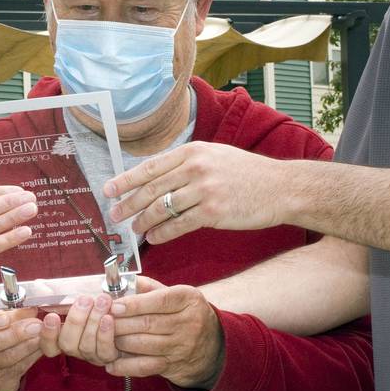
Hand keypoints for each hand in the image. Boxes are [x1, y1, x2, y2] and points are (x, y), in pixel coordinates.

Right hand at [0, 307, 43, 390]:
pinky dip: (32, 355)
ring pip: (5, 359)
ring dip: (26, 345)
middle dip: (14, 334)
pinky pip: (18, 368)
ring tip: (42, 333)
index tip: (5, 318)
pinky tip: (42, 344)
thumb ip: (6, 311)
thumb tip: (29, 308)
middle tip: (34, 324)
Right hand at [38, 293, 118, 365]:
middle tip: (85, 300)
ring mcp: (90, 355)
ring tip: (102, 301)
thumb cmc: (95, 302)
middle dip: (75, 320)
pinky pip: (104, 351)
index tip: (51, 316)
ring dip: (93, 321)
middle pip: (66, 344)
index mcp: (62, 336)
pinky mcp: (109, 357)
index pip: (48, 344)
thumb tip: (38, 286)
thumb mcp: (75, 295)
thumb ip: (56, 294)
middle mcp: (75, 348)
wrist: (121, 312)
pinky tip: (109, 318)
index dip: (47, 334)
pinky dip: (105, 334)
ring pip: (86, 346)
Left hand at [104, 142, 286, 244]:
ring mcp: (204, 189)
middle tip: (115, 215)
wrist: (281, 187)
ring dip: (144, 222)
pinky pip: (178, 225)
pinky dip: (162, 234)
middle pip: (151, 189)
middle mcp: (196, 167)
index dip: (126, 180)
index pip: (150, 167)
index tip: (109, 190)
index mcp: (193, 151)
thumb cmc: (247, 174)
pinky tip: (155, 239)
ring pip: (162, 208)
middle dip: (128, 203)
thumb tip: (156, 178)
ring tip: (135, 230)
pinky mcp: (213, 211)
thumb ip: (187, 164)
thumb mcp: (216, 156)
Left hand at [107, 280, 223, 389]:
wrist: (212, 347)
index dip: (135, 304)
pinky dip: (125, 366)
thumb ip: (150, 288)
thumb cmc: (187, 314)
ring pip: (143, 344)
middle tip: (102, 320)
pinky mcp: (173, 365)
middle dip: (121, 323)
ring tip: (105, 336)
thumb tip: (121, 281)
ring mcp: (181, 346)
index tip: (114, 304)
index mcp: (188, 299)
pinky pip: (145, 367)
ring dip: (120, 341)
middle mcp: (188, 323)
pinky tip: (111, 364)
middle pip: (148, 323)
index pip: (159, 300)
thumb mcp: (177, 295)